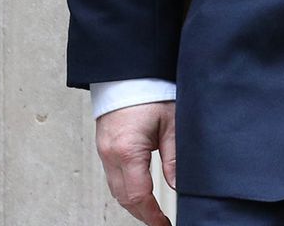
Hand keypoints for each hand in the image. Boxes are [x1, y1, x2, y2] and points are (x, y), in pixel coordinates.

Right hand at [95, 101, 176, 224]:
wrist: (128, 73)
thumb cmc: (150, 91)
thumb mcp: (172, 124)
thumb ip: (175, 158)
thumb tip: (179, 186)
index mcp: (127, 150)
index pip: (138, 195)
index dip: (152, 214)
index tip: (164, 224)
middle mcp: (110, 155)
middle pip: (124, 198)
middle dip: (142, 214)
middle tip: (160, 222)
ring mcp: (103, 152)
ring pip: (116, 190)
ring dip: (133, 204)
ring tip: (152, 212)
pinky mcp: (103, 147)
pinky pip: (112, 177)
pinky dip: (126, 189)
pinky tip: (140, 192)